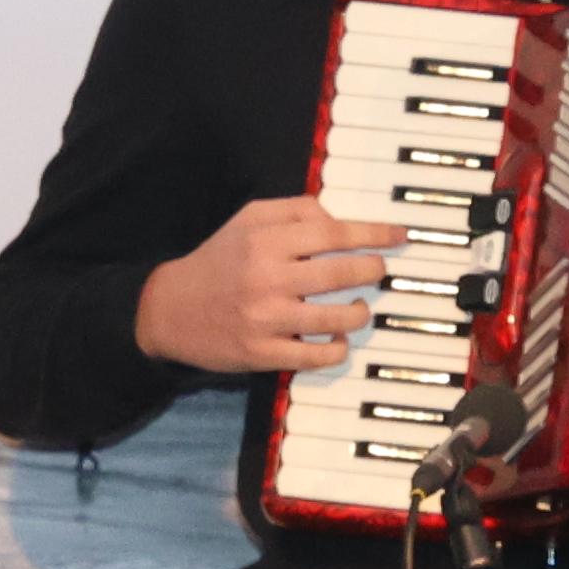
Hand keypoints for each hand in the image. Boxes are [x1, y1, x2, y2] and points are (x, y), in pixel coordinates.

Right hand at [133, 196, 408, 373]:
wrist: (170, 309)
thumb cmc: (217, 261)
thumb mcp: (248, 219)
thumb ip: (295, 212)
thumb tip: (339, 221)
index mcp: (265, 240)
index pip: (334, 233)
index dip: (374, 235)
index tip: (398, 237)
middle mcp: (268, 277)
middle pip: (343, 272)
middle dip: (373, 271)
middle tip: (378, 270)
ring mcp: (267, 319)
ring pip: (338, 317)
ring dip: (360, 312)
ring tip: (360, 306)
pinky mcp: (263, 353)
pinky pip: (317, 356)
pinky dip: (338, 348)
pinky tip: (338, 339)